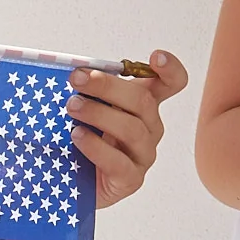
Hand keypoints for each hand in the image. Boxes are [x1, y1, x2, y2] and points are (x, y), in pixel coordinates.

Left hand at [72, 52, 188, 208]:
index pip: (170, 84)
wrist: (69, 182)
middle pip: (143, 101)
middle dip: (108, 86)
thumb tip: (73, 70)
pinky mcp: (130, 180)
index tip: (155, 57)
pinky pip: (119, 162)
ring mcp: (143, 155)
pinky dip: (96, 147)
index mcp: (143, 105)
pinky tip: (77, 136)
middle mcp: (149, 128)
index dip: (169, 69)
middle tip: (77, 79)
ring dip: (99, 113)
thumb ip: (85, 89)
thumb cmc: (79, 138)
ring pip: (132, 129)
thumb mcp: (83, 107)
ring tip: (72, 107)